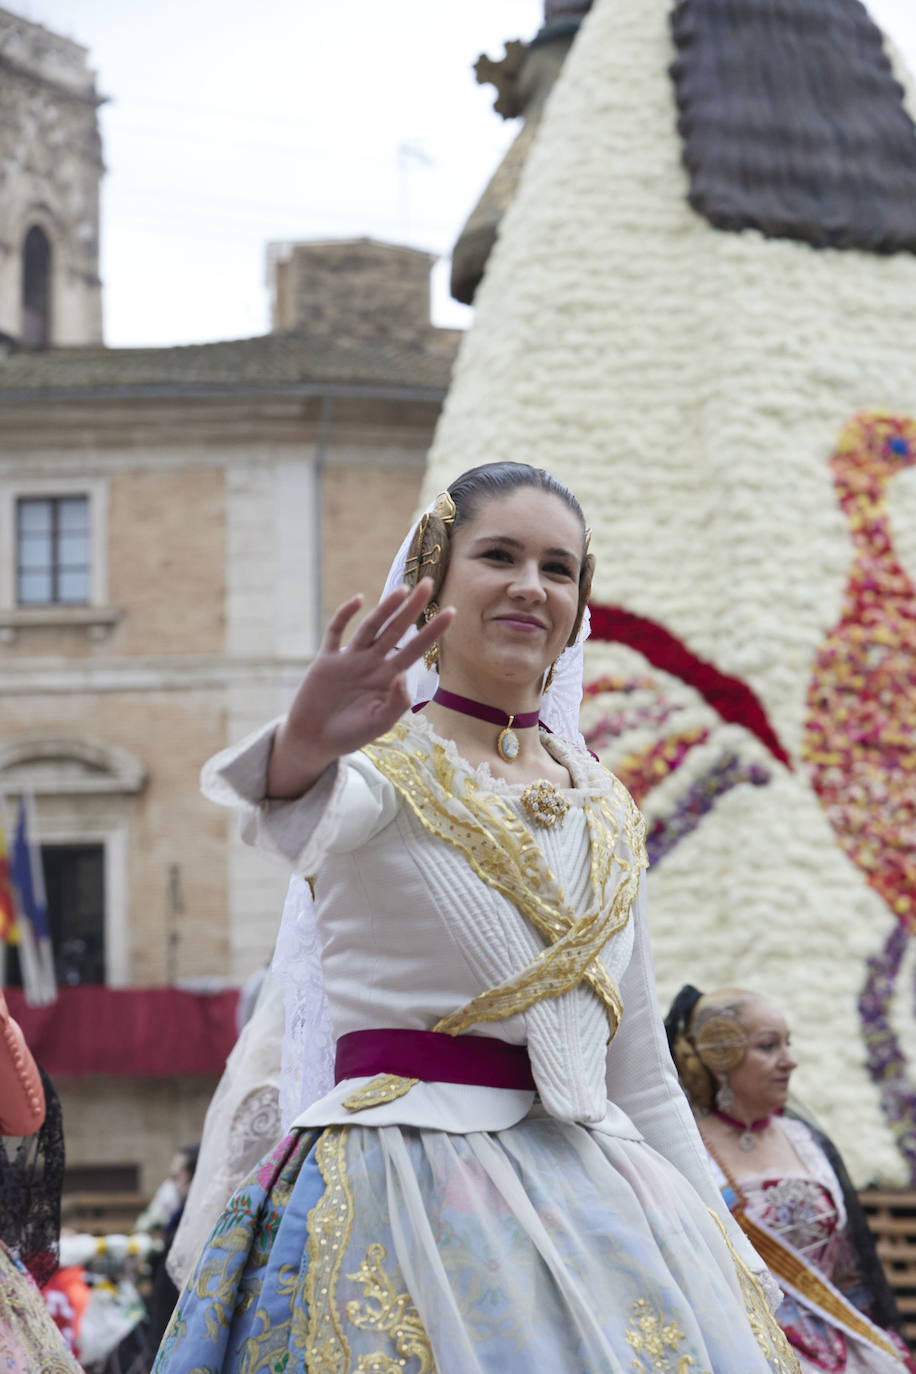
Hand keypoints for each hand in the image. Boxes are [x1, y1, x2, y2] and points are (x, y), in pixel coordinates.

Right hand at [267, 578, 452, 796]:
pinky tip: (359, 600)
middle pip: (396, 630)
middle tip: (428, 583)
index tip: (451, 612)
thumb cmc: (350, 736)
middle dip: (412, 608)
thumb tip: (404, 677)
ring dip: (385, 608)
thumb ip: (395, 704)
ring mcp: (349, 659)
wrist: (315, 741)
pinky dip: (345, 616)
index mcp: (388, 678)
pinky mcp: (326, 660)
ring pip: (371, 627)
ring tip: (402, 589)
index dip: (433, 631)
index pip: (415, 649)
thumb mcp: (379, 725)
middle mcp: (372, 664)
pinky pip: (336, 633)